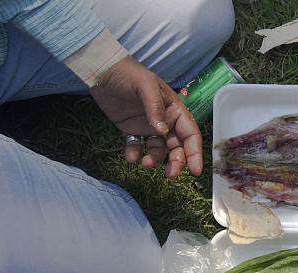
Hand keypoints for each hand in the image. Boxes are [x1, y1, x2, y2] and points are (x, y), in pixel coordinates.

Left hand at [90, 56, 202, 177]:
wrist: (102, 72)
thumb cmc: (129, 74)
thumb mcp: (145, 86)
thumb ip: (155, 108)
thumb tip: (163, 131)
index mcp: (175, 110)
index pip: (190, 134)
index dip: (195, 152)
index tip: (195, 170)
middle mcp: (166, 121)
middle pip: (177, 147)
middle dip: (176, 162)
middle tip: (169, 175)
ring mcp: (149, 128)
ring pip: (158, 151)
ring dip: (154, 160)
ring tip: (144, 163)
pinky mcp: (132, 131)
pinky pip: (138, 148)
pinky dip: (135, 155)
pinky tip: (130, 156)